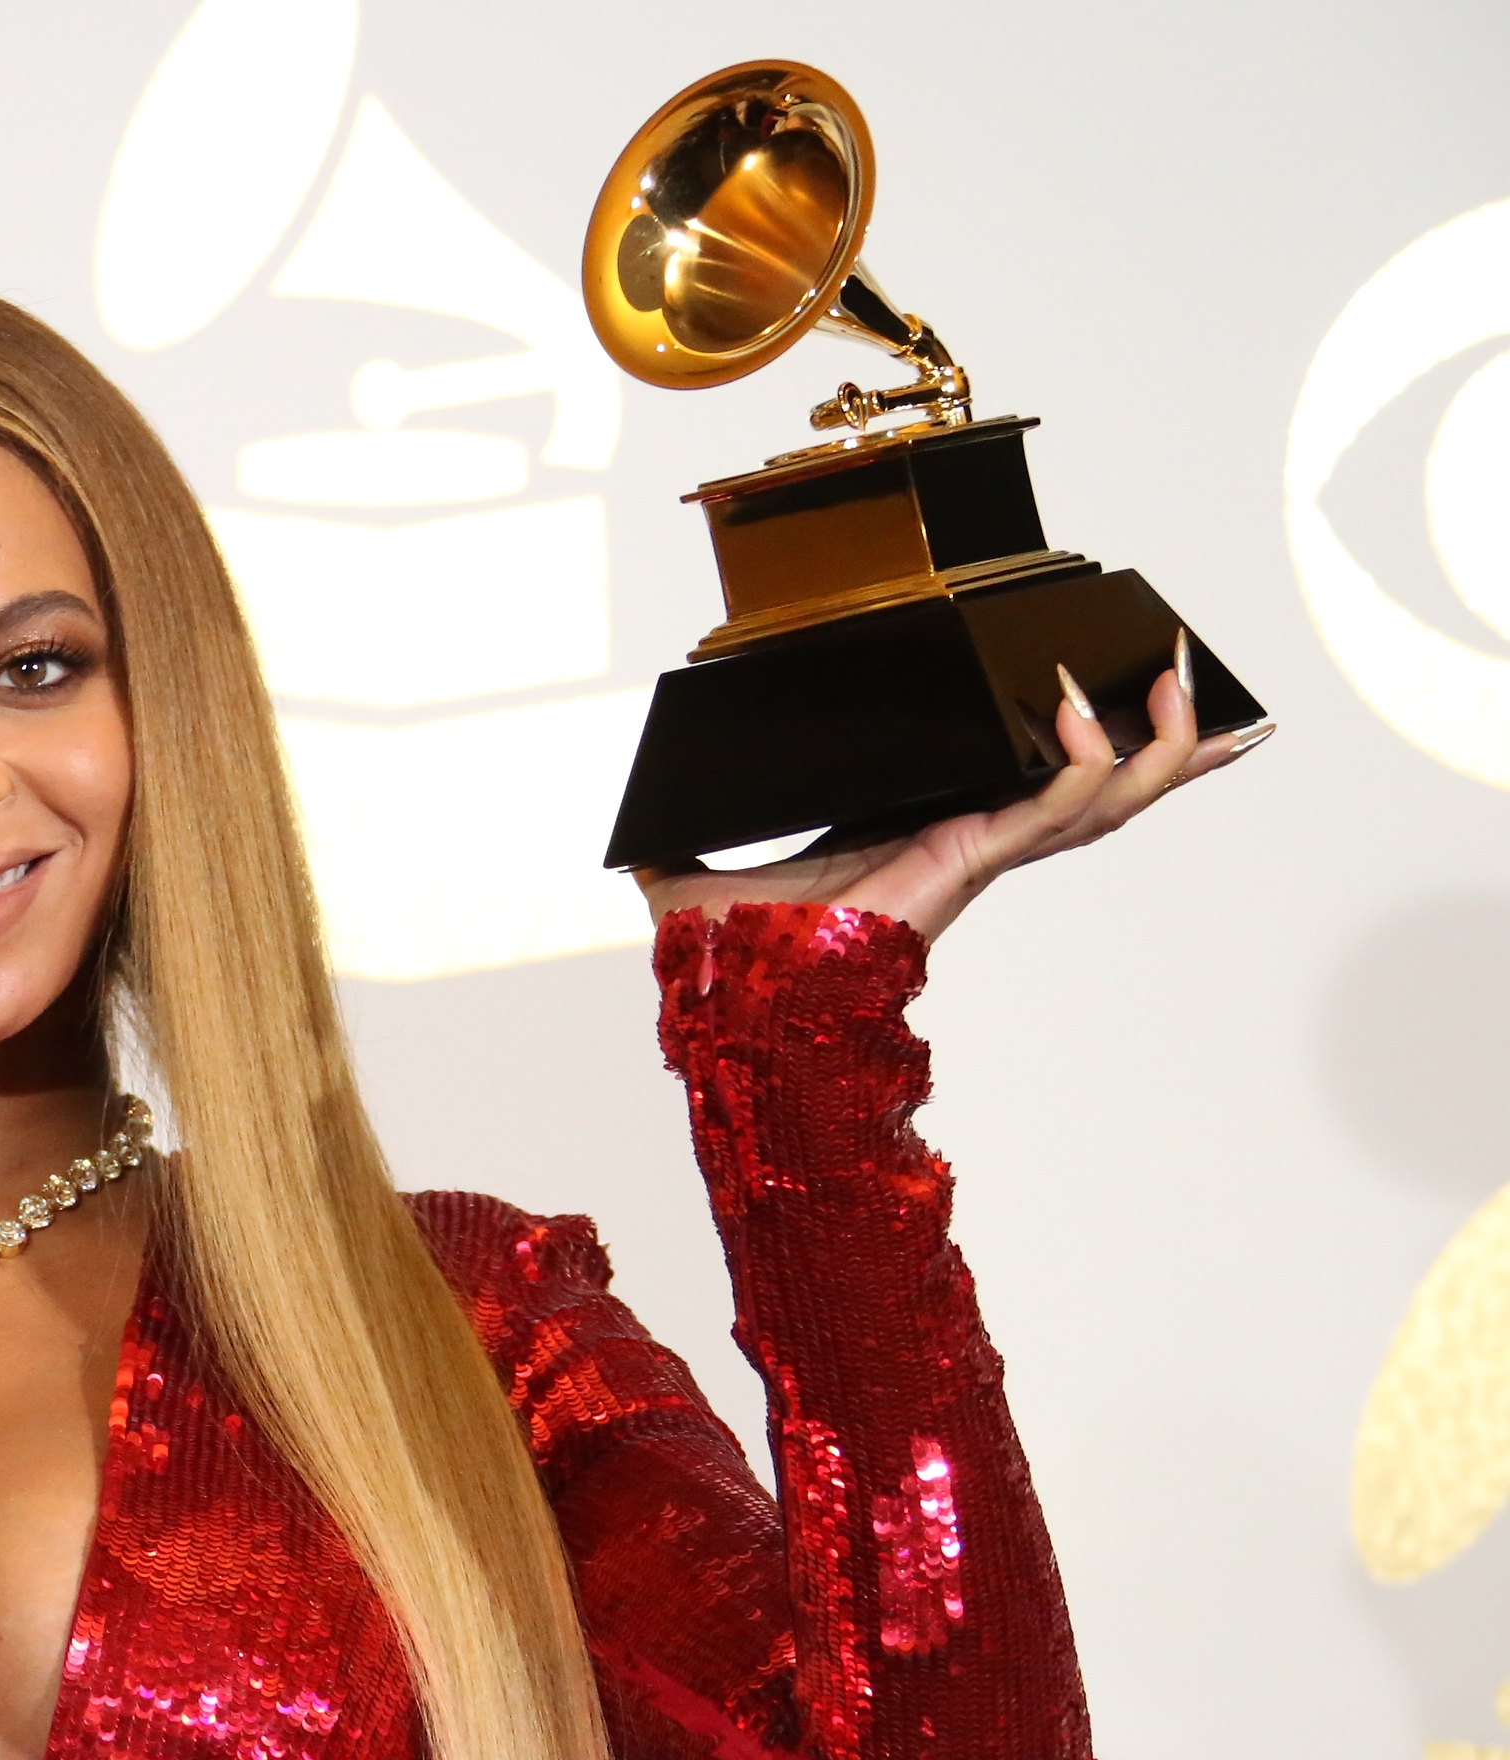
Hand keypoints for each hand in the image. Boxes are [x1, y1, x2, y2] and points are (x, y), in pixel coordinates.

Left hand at [633, 637, 1273, 945]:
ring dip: (1155, 745)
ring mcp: (977, 853)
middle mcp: (969, 842)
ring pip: (1098, 799)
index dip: (1090, 746)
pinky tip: (1089, 713)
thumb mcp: (700, 869)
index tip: (1139, 695)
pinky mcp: (968, 860)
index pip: (1029, 782)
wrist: (741, 1004)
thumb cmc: (736, 953)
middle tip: (1196, 677)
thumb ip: (683, 834)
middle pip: (1095, 788)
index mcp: (929, 832)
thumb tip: (640, 814)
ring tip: (1187, 687)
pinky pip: (1051, 806)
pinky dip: (1083, 761)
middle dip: (1160, 740)